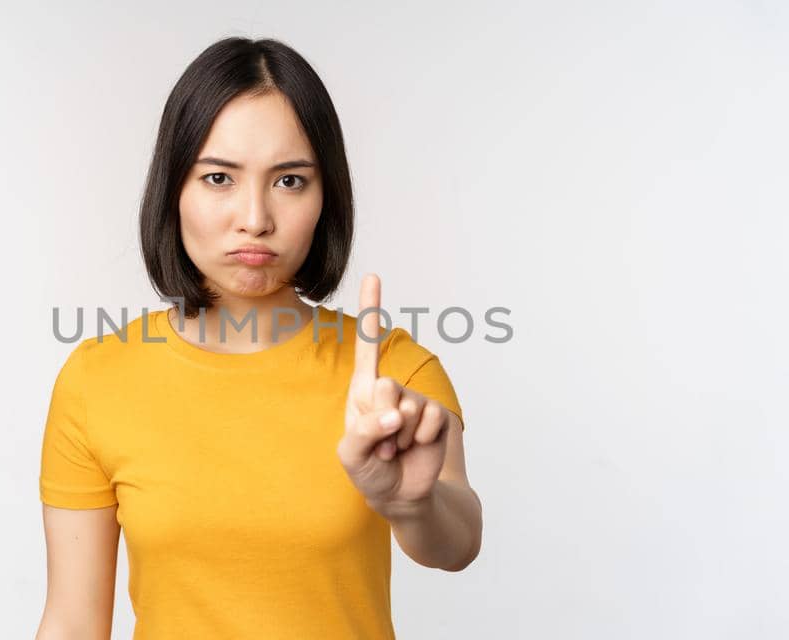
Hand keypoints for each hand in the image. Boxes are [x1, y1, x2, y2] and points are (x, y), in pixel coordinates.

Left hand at [337, 273, 453, 517]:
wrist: (403, 495)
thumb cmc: (370, 471)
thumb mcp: (352, 454)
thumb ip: (366, 431)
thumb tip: (396, 416)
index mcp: (363, 390)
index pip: (367, 346)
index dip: (371, 309)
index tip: (373, 275)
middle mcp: (389, 389)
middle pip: (384, 386)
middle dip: (380, 421)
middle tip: (381, 443)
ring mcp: (413, 401)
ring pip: (407, 407)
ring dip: (399, 437)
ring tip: (396, 449)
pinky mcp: (435, 416)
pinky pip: (429, 419)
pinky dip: (420, 440)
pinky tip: (415, 448)